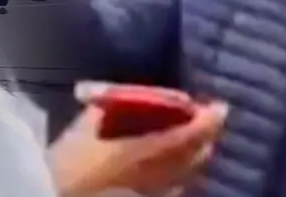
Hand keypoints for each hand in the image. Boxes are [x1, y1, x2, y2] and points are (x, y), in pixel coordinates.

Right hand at [50, 84, 226, 196]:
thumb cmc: (64, 164)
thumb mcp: (83, 128)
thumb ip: (110, 108)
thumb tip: (125, 96)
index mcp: (144, 153)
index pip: (190, 136)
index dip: (209, 121)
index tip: (220, 106)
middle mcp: (157, 179)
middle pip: (196, 158)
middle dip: (204, 137)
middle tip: (204, 119)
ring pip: (188, 176)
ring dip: (193, 156)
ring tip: (189, 139)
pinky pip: (174, 188)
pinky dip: (178, 172)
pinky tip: (167, 164)